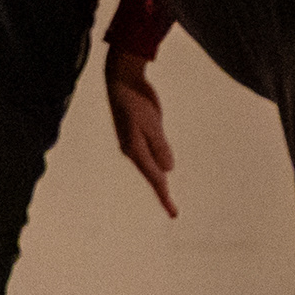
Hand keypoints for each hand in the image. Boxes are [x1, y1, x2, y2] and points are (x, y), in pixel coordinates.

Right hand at [104, 47, 177, 217]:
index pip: (155, 177)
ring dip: (159, 180)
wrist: (122, 82)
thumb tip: (167, 169)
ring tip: (167, 197)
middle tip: (173, 210)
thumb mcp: (152, 124)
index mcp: (136, 150)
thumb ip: (159, 146)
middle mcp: (133, 151)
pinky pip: (150, 154)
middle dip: (161, 192)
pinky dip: (157, 164)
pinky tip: (162, 169)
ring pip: (151, 165)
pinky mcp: (138, 134)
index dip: (165, 196)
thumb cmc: (137, 101)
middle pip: (152, 175)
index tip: (173, 212)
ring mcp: (133, 143)